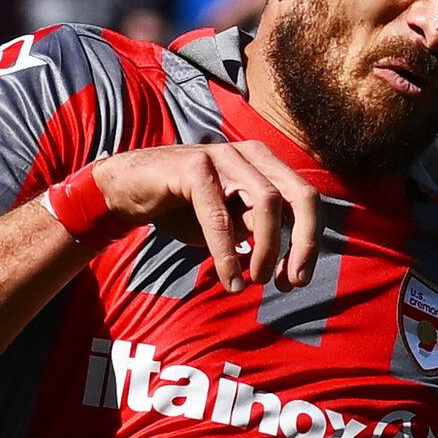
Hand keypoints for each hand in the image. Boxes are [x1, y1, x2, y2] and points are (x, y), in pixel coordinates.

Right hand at [82, 138, 324, 291]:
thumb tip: (285, 259)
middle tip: (289, 283)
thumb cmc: (181, 208)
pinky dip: (227, 250)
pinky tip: (229, 277)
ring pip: (266, 202)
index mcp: (265, 165)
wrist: (128, 190)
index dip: (310, 241)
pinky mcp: (195, 165)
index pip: (306, 200)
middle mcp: (251, 154)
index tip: (297, 279)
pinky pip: (219, 214)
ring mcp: (224, 155)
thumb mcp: (227, 223)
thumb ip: (255, 230)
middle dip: (303, 244)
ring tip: (255, 281)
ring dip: (266, 249)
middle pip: (300, 196)